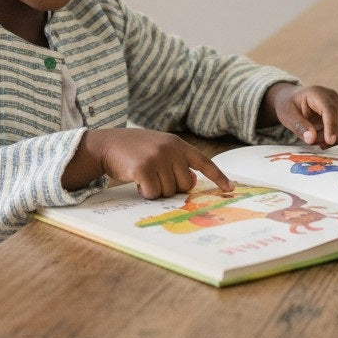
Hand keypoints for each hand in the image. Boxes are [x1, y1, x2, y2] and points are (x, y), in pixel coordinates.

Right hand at [63, 128, 232, 198]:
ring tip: (143, 175)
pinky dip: (144, 192)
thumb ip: (176, 162)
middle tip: (155, 178)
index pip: (204, 162)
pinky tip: (135, 180)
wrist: (106, 144)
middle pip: (185, 185)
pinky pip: (152, 193)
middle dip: (170, 187)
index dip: (218, 177)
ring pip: (168, 191)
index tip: (230, 189)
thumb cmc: (134, 150)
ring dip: (155, 190)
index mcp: (177, 144)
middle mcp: (171, 149)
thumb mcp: (159, 149)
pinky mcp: (144, 168)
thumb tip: (191, 181)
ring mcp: (158, 158)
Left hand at [258, 83, 337, 147]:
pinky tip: (322, 137)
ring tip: (314, 137)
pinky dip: (336, 139)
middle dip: (325, 137)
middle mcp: (333, 97)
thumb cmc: (288, 106)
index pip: (330, 109)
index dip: (331, 126)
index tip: (329, 141)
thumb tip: (311, 139)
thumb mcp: (287, 115)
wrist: (293, 100)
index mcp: (317, 93)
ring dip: (331, 140)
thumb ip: (299, 126)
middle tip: (310, 140)